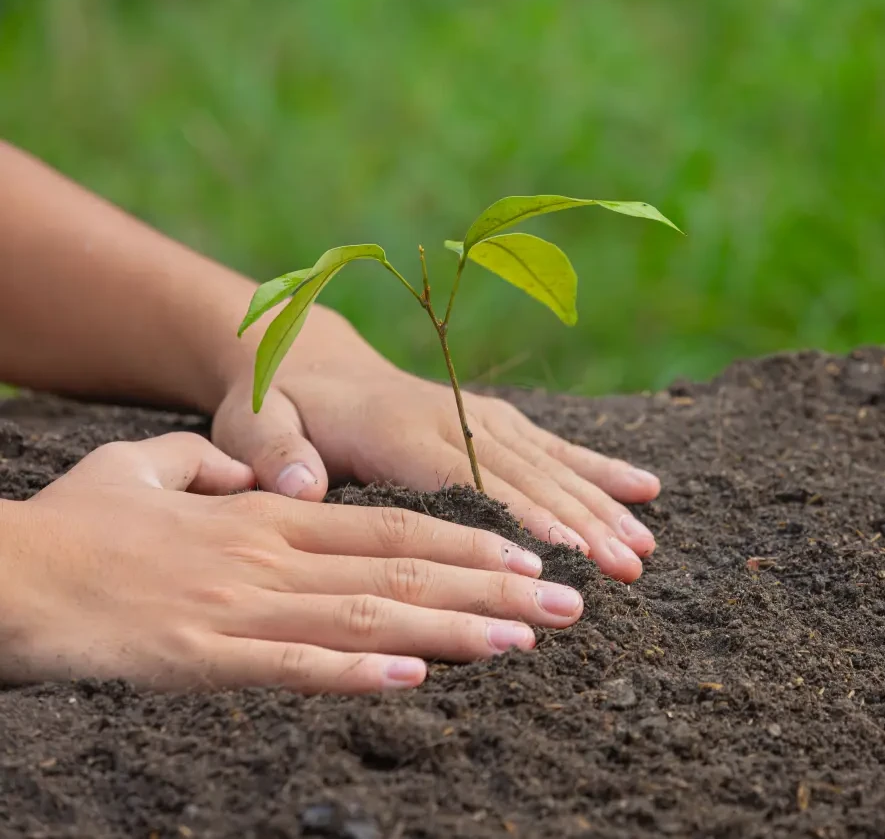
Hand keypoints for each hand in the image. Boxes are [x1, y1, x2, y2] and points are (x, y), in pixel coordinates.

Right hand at [0, 433, 583, 693]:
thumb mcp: (149, 473)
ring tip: (525, 639)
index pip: (392, 524)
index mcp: (271, 517)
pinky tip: (414, 676)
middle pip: (403, 567)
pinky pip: (291, 665)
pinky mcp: (202, 656)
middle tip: (569, 603)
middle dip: (493, 585)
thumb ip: (213, 467)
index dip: (467, 537)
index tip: (531, 552)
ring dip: (453, 627)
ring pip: (367, 613)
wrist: (1, 575)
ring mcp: (242, 606)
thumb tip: (256, 474)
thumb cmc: (72, 528)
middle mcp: (273, 556)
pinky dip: (356, 669)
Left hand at [211, 333, 659, 583]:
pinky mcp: (492, 418)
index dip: (520, 520)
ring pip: (550, 466)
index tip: (567, 556)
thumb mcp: (252, 421)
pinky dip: (600, 469)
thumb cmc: (274, 402)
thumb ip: (272, 453)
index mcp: (398, 430)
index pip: (468, 482)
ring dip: (601, 506)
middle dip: (581, 525)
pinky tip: (647, 490)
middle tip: (627, 569)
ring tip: (646, 550)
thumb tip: (301, 486)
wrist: (302, 353)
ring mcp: (477, 415)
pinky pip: (554, 446)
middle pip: (526, 478)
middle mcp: (450, 417)